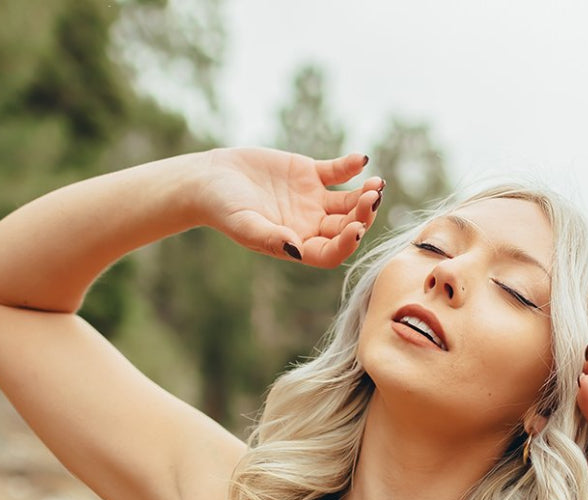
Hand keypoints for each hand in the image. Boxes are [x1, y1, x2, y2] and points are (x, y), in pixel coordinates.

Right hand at [197, 146, 383, 267]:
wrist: (211, 179)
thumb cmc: (223, 209)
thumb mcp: (244, 225)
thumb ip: (271, 238)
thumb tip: (296, 247)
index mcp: (299, 245)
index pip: (332, 252)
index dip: (347, 243)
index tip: (357, 229)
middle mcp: (312, 226)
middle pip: (347, 226)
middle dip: (363, 214)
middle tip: (372, 197)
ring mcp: (314, 200)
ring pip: (348, 201)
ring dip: (364, 194)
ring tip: (376, 183)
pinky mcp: (310, 174)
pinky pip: (337, 171)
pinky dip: (350, 166)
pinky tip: (360, 159)